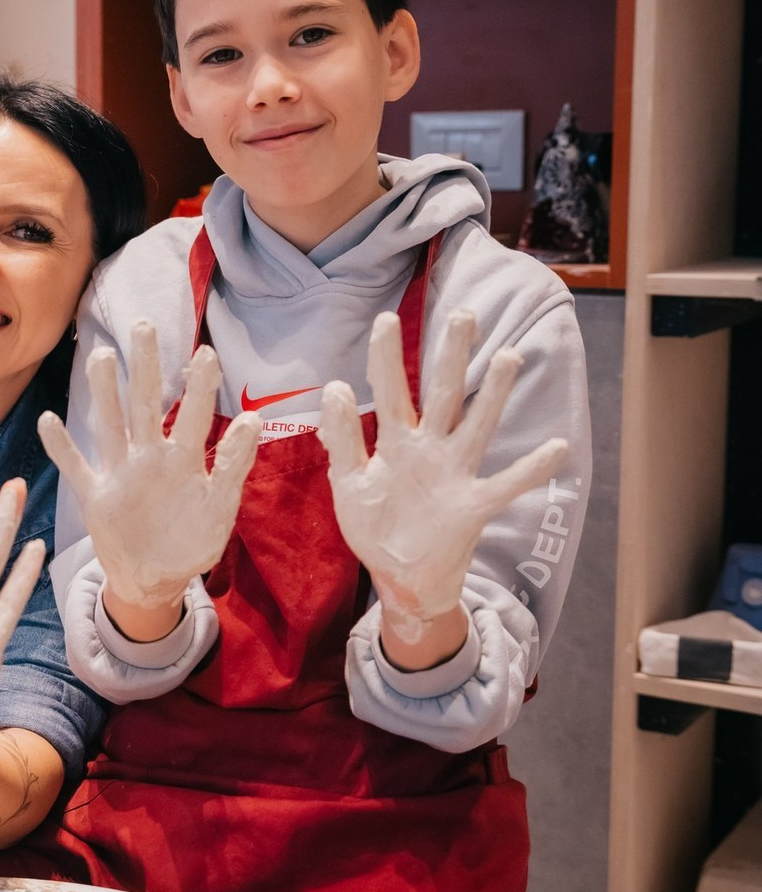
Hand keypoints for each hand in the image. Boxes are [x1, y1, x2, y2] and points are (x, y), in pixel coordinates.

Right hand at [38, 321, 259, 612]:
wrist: (157, 580)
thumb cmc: (192, 541)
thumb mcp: (220, 508)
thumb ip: (233, 466)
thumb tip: (252, 419)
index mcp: (182, 461)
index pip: (192, 415)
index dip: (198, 386)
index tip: (206, 352)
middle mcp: (149, 458)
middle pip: (144, 404)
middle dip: (145, 366)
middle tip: (145, 326)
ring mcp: (119, 474)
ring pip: (109, 426)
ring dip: (103, 393)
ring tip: (100, 356)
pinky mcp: (95, 497)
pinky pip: (75, 467)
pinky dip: (61, 447)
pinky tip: (49, 419)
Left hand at [319, 310, 567, 644]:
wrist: (402, 577)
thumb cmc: (376, 526)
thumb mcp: (349, 483)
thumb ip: (342, 440)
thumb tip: (335, 387)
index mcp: (397, 442)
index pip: (391, 392)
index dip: (387, 358)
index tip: (386, 318)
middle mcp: (430, 449)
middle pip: (444, 394)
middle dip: (453, 356)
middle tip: (464, 314)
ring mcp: (455, 475)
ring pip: (477, 426)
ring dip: (494, 394)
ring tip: (509, 357)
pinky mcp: (473, 506)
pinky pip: (506, 485)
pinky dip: (530, 469)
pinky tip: (558, 447)